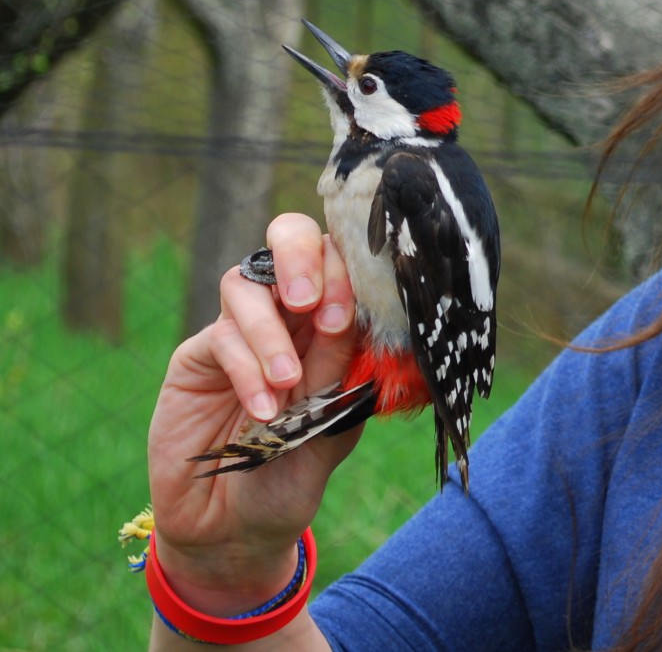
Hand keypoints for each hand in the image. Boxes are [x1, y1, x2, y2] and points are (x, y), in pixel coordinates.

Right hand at [148, 213, 358, 616]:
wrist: (232, 530)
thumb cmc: (292, 477)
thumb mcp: (330, 427)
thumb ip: (339, 371)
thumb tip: (352, 314)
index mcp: (328, 328)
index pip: (338, 265)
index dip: (342, 274)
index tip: (343, 317)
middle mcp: (285, 319)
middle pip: (287, 243)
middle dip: (299, 258)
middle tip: (306, 302)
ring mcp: (239, 333)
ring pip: (245, 284)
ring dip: (269, 333)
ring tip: (286, 384)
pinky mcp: (199, 356)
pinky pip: (221, 336)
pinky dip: (245, 368)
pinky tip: (261, 411)